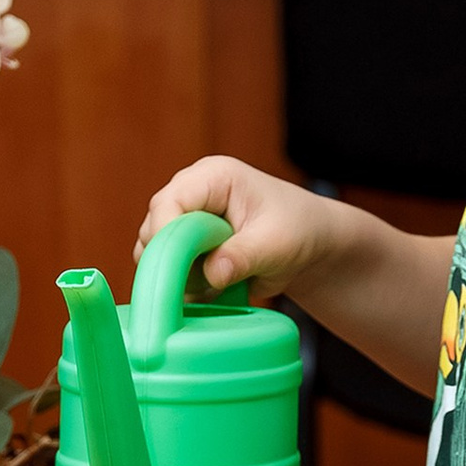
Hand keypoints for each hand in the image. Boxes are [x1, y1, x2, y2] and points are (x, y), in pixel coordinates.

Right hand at [136, 156, 347, 300]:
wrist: (311, 243)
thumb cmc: (299, 230)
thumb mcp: (276, 244)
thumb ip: (243, 257)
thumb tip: (213, 274)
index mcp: (213, 177)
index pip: (169, 203)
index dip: (167, 237)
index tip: (178, 270)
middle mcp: (191, 192)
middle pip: (154, 228)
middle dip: (171, 260)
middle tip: (204, 283)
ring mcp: (185, 218)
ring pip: (154, 251)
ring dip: (176, 275)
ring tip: (214, 285)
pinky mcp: (185, 243)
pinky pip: (166, 267)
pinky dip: (183, 284)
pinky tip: (212, 289)